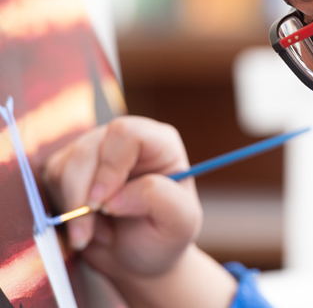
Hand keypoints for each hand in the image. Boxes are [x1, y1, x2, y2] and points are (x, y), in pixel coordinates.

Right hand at [43, 116, 201, 278]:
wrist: (139, 258)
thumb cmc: (164, 236)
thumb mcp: (181, 222)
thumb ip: (158, 199)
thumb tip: (114, 196)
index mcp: (160, 144)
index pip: (126, 133)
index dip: (110, 166)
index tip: (103, 203)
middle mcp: (126, 141)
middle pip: (88, 149)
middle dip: (83, 197)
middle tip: (93, 233)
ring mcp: (96, 151)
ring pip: (64, 166)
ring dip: (74, 209)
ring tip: (98, 233)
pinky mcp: (71, 167)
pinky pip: (51, 180)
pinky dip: (63, 211)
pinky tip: (86, 228)